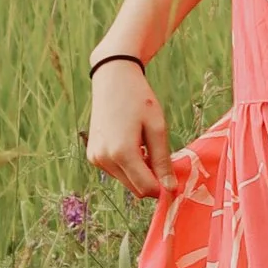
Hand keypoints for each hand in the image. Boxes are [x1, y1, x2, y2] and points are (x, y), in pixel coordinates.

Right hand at [87, 60, 174, 202]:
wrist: (113, 79)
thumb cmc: (139, 99)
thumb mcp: (157, 128)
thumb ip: (162, 161)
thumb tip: (170, 189)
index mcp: (122, 153)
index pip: (146, 188)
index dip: (163, 188)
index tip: (174, 179)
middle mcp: (105, 159)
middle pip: (135, 188)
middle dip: (151, 180)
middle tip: (162, 159)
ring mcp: (96, 158)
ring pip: (126, 181)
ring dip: (139, 172)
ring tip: (145, 146)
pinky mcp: (93, 155)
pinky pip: (116, 171)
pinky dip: (127, 165)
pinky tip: (132, 144)